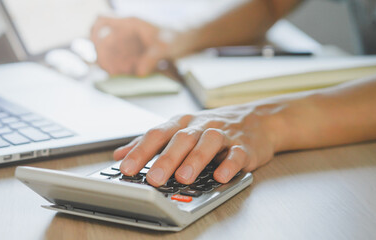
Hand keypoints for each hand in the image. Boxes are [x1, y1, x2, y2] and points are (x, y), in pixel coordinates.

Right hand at [91, 16, 173, 76]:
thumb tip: (139, 71)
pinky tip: (129, 73)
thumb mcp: (165, 46)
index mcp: (129, 24)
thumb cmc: (175, 38)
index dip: (94, 34)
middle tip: (111, 71)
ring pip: (108, 54)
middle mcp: (124, 32)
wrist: (185, 41)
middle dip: (103, 58)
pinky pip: (117, 62)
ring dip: (111, 65)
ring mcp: (126, 43)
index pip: (102, 21)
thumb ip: (152, 57)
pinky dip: (119, 69)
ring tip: (121, 74)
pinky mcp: (130, 54)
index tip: (98, 48)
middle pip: (102, 43)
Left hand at [113, 103, 283, 185]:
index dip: (140, 151)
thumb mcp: (177, 130)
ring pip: (208, 143)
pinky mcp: (244, 146)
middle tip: (153, 178)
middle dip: (165, 159)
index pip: (156, 134)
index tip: (126, 168)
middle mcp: (199, 126)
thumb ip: (148, 143)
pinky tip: (220, 176)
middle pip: (180, 139)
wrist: (255, 120)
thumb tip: (119, 155)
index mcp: (180, 123)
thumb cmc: (209, 128)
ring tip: (184, 177)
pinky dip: (229, 165)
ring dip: (195, 160)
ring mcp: (223, 134)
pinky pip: (236, 154)